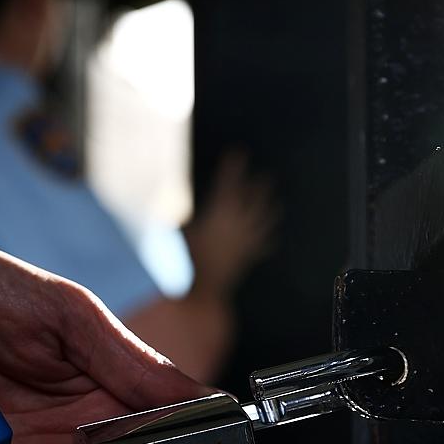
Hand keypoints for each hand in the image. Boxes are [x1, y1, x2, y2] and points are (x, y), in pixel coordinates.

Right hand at [186, 150, 277, 294]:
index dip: (233, 166)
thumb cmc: (185, 258)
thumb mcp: (178, 232)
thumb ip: (177, 219)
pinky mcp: (248, 256)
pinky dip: (266, 238)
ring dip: (269, 208)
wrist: (202, 290)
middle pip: (253, 197)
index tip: (237, 152)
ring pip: (264, 219)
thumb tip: (169, 210)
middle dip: (258, 185)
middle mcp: (239, 223)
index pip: (229, 182)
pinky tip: (269, 236)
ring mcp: (247, 240)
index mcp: (220, 211)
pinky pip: (262, 245)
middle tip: (264, 175)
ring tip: (274, 202)